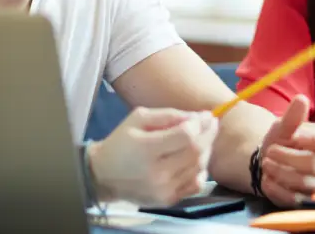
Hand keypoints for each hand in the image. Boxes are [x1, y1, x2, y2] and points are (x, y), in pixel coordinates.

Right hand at [87, 106, 218, 205]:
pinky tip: (196, 159)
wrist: (103, 176)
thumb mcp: (139, 118)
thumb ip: (168, 115)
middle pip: (196, 151)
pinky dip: (201, 170)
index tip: (204, 115)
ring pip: (199, 167)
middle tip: (211, 122)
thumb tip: (196, 118)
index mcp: (147, 149)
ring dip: (207, 149)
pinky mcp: (167, 200)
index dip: (199, 124)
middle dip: (208, 133)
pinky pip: (195, 185)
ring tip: (204, 137)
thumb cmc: (121, 142)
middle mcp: (157, 173)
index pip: (185, 136)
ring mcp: (163, 190)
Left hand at [259, 95, 314, 205]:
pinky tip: (266, 179)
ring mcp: (313, 184)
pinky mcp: (301, 200)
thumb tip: (301, 99)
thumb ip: (293, 116)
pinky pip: (293, 199)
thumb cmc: (280, 139)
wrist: (265, 160)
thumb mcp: (283, 125)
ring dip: (281, 172)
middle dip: (290, 158)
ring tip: (266, 163)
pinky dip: (275, 188)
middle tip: (271, 151)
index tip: (296, 136)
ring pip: (305, 184)